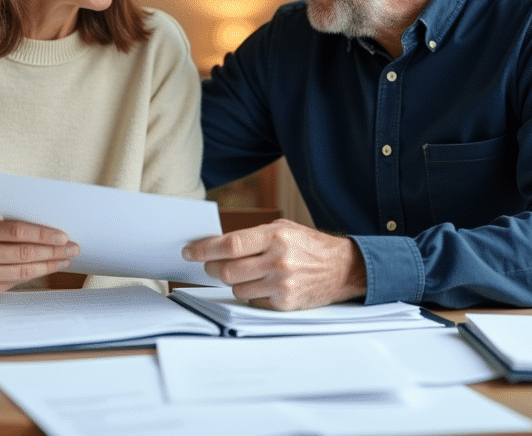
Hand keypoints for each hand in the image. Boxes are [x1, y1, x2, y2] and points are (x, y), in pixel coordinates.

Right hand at [0, 219, 78, 302]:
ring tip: (65, 260)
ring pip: (23, 271)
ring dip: (49, 266)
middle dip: (53, 251)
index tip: (63, 236)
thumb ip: (7, 231)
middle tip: (73, 248)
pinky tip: (46, 270)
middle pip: (24, 253)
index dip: (43, 234)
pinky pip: (15, 284)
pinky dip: (33, 276)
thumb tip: (47, 236)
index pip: (17, 231)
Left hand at [182, 219, 366, 310]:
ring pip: (237, 288)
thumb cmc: (308, 245)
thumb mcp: (283, 229)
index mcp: (275, 236)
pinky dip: (252, 294)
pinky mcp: (285, 303)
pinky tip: (263, 285)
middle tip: (211, 266)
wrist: (342, 268)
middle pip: (228, 271)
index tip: (189, 252)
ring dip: (235, 282)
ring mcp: (282, 284)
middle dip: (213, 269)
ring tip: (247, 274)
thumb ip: (252, 237)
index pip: (229, 245)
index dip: (204, 250)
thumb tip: (215, 246)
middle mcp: (278, 260)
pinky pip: (253, 301)